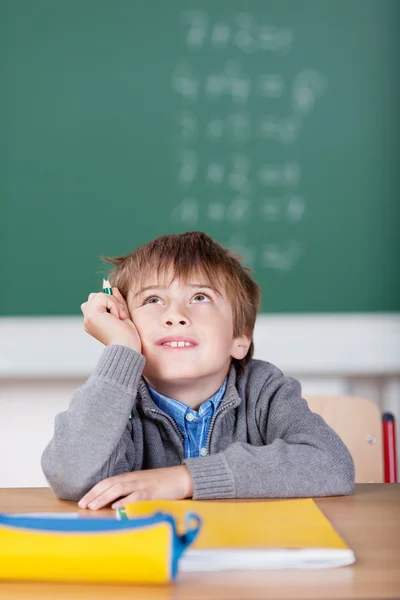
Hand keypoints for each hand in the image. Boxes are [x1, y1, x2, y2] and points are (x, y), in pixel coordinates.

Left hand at [78, 466, 193, 509]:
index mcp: (130, 477)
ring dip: (104, 498)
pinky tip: (116, 507)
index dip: (94, 491)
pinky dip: (125, 501)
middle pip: (109, 484)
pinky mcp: (151, 492)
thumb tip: (114, 503)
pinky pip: (136, 496)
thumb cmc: (162, 482)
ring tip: (93, 507)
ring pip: (119, 489)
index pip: (107, 482)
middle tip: (82, 505)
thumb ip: (129, 491)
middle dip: (94, 495)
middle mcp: (133, 479)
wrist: (181, 477)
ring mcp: (142, 484)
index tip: (82, 500)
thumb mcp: (142, 484)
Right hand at [80, 287, 141, 352]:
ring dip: (114, 303)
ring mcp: (88, 317)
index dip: (110, 302)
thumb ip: (116, 302)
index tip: (120, 316)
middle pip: (95, 296)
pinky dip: (114, 305)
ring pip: (99, 295)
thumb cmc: (127, 336)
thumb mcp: (122, 314)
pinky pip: (103, 297)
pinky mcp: (92, 314)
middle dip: (111, 301)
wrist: (127, 347)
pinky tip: (118, 318)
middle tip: (120, 316)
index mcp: (93, 322)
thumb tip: (112, 288)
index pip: (96, 301)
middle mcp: (88, 320)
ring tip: (120, 318)